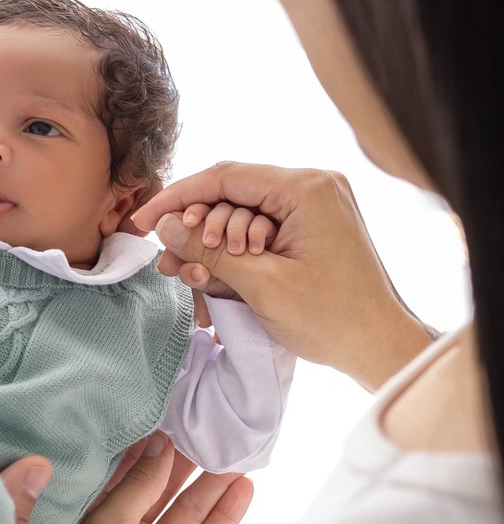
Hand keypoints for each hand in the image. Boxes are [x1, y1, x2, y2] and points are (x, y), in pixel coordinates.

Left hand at [40, 437, 252, 523]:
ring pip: (189, 508)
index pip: (124, 471)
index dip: (148, 445)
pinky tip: (243, 486)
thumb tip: (160, 444)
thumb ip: (135, 488)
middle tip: (211, 426)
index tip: (173, 413)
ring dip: (212, 482)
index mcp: (92, 517)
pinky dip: (227, 512)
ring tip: (237, 450)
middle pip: (161, 486)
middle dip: (186, 458)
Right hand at [133, 163, 433, 389]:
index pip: (226, 177)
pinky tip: (217, 277)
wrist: (380, 346)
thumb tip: (164, 226)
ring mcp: (317, 206)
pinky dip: (238, 252)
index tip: (143, 220)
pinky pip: (262, 228)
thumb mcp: (260, 283)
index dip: (178, 197)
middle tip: (168, 262)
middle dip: (196, 228)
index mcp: (307, 189)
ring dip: (214, 244)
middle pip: (233, 193)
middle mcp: (314, 186)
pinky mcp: (315, 227)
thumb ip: (208, 249)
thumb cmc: (332, 318)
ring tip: (189, 276)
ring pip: (243, 213)